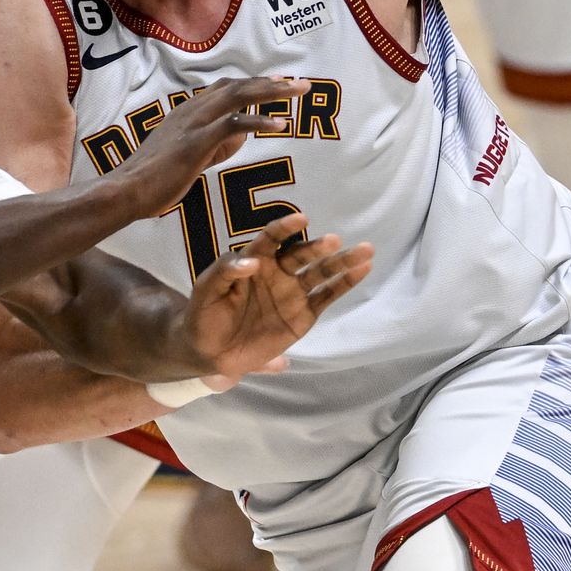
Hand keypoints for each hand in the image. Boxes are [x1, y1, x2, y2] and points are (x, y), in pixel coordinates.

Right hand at [110, 76, 309, 216]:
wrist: (126, 191)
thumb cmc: (152, 180)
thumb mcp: (185, 155)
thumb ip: (209, 143)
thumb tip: (234, 138)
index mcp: (187, 112)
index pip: (225, 88)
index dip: (254, 84)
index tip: (278, 83)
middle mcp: (191, 110)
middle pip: (237, 86)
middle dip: (271, 83)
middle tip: (299, 83)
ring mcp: (193, 124)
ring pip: (238, 96)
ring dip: (272, 92)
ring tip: (298, 91)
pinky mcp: (196, 142)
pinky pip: (233, 125)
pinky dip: (259, 122)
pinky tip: (280, 126)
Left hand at [185, 213, 372, 382]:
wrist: (209, 351)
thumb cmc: (204, 313)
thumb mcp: (205, 290)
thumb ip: (225, 271)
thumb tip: (251, 261)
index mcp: (255, 260)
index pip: (272, 238)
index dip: (285, 228)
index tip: (301, 219)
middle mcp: (278, 272)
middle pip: (303, 255)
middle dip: (319, 247)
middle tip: (335, 241)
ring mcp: (293, 293)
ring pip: (322, 273)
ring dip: (343, 261)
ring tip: (366, 251)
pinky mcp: (304, 315)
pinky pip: (327, 296)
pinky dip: (344, 284)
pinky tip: (362, 270)